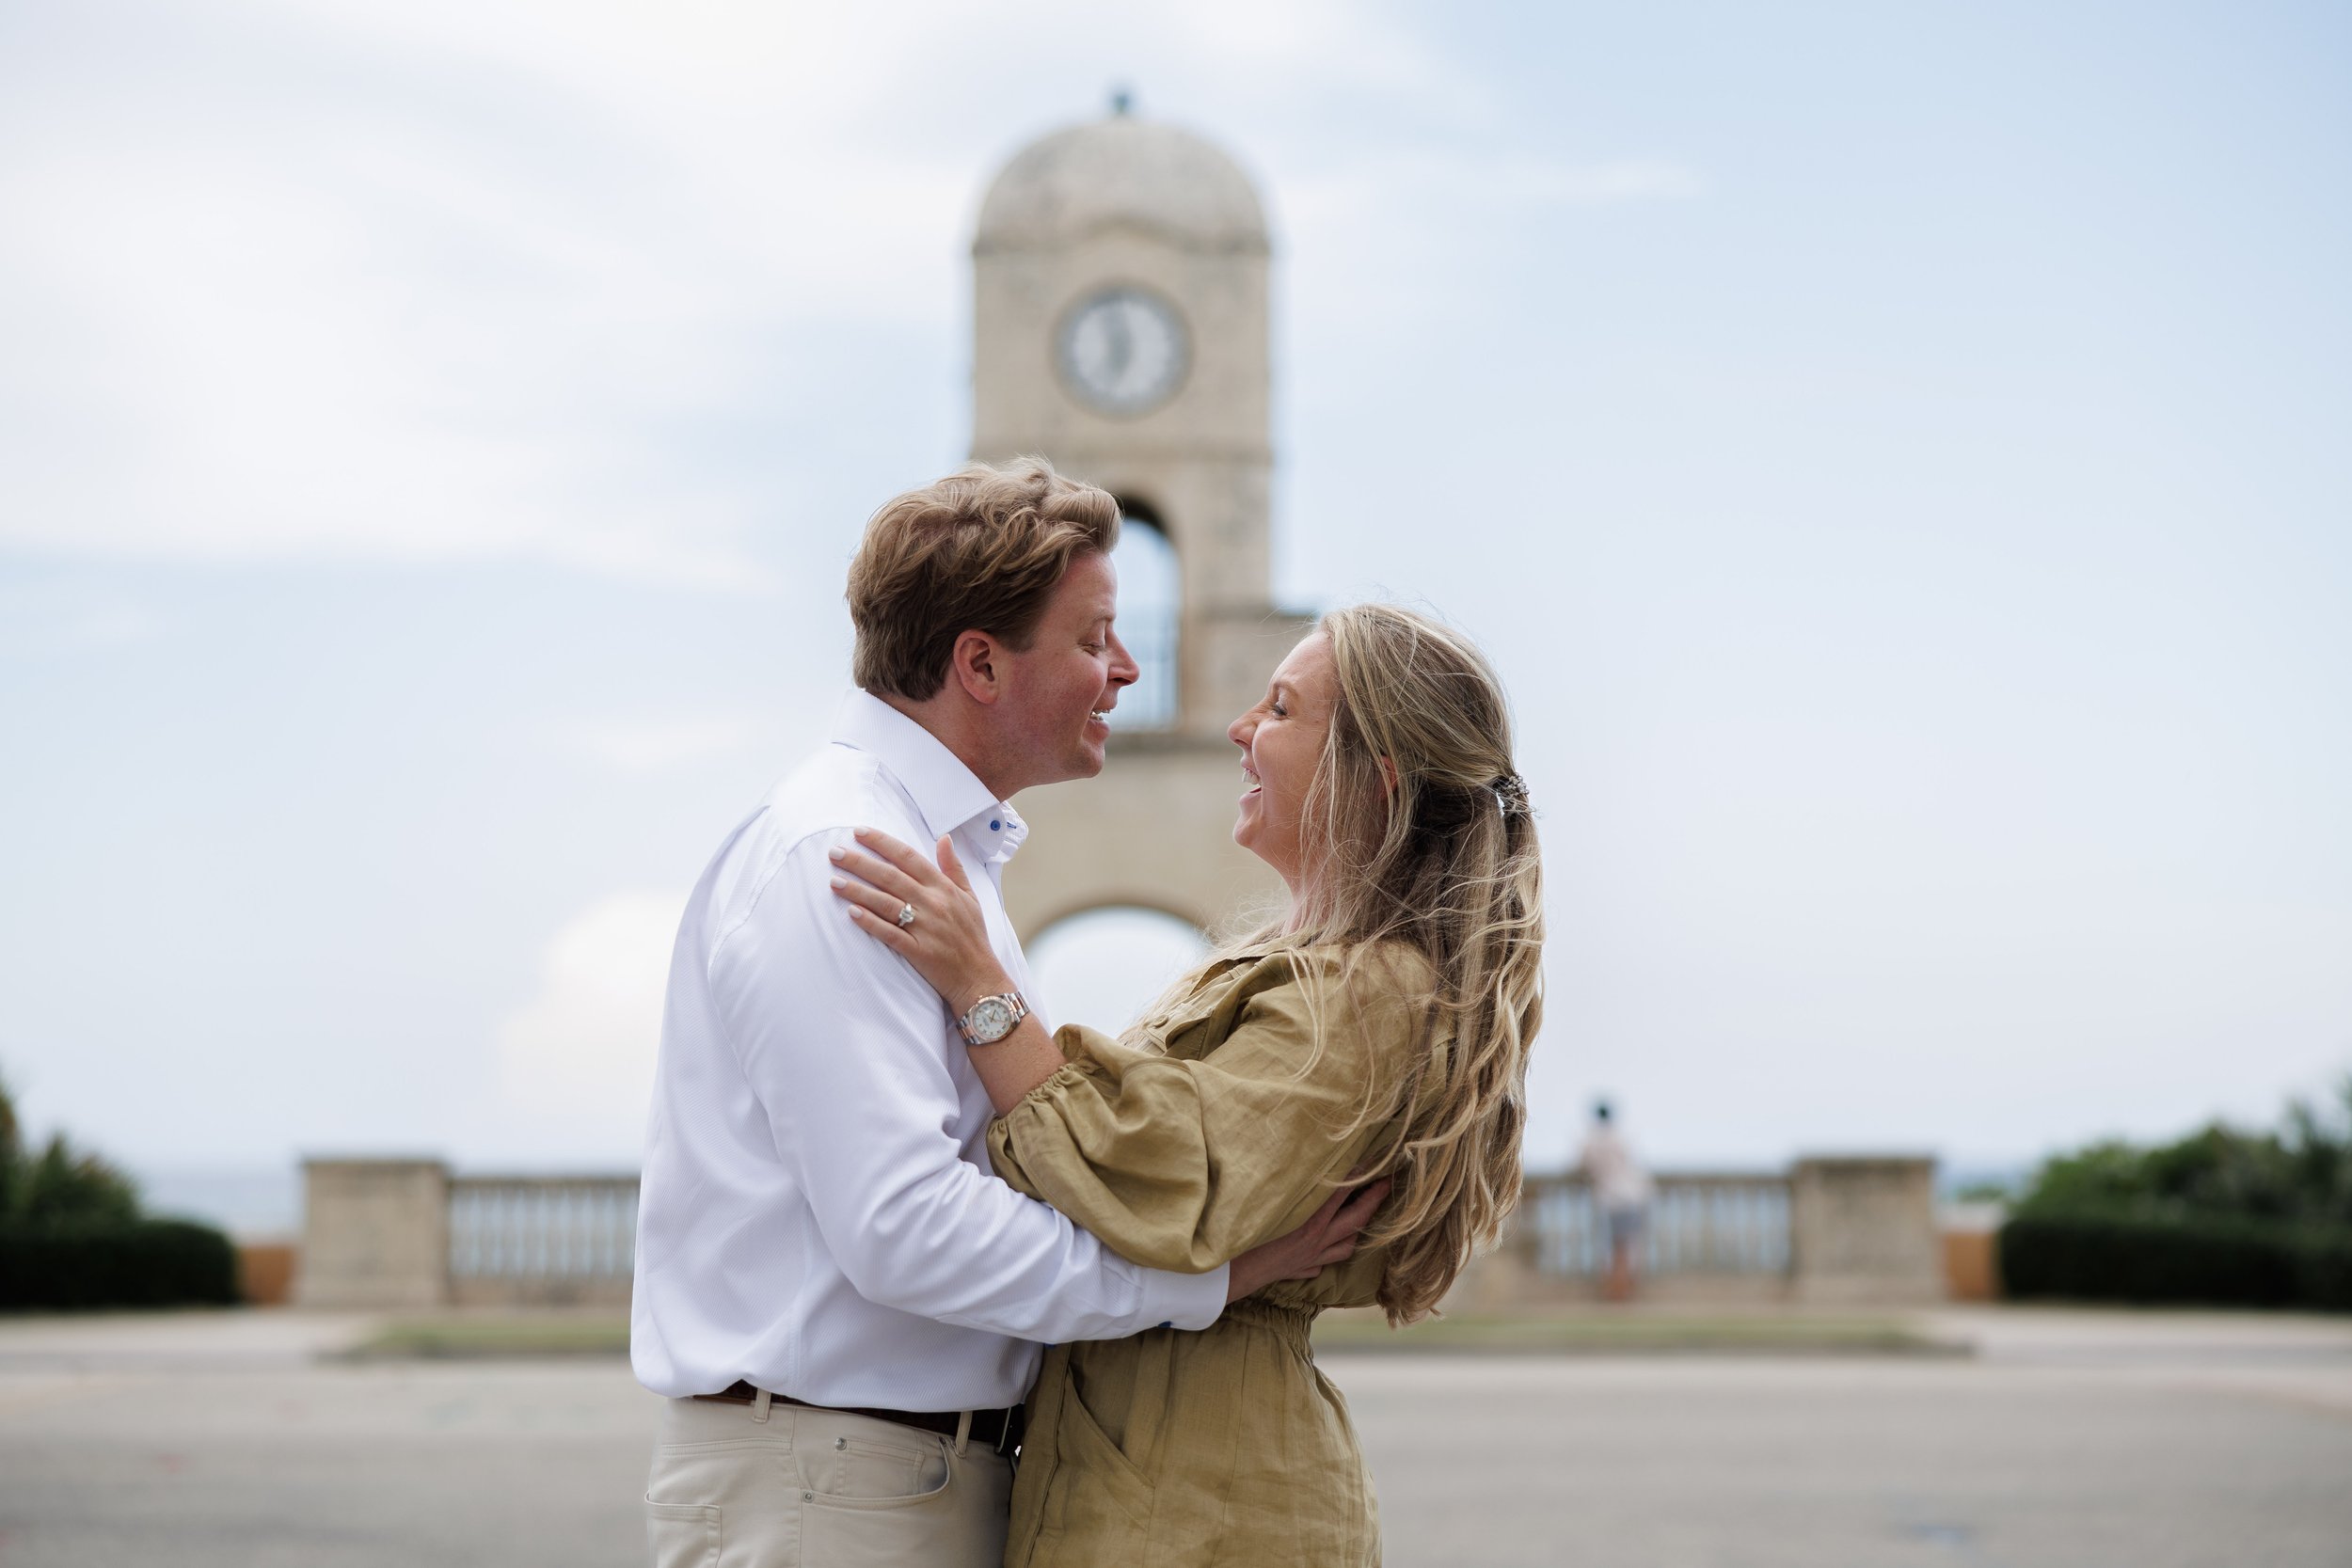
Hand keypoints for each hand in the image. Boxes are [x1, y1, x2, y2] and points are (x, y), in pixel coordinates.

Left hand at [830, 828, 1007, 1012]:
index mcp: (944, 887)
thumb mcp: (969, 897)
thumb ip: (953, 867)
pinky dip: (871, 922)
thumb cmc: (972, 936)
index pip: (908, 857)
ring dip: (858, 891)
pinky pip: (890, 933)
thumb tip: (944, 838)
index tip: (859, 832)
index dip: (882, 843)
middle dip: (860, 862)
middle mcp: (933, 903)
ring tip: (834, 881)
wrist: (980, 977)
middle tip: (834, 853)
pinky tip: (851, 913)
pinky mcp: (918, 951)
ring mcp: (925, 927)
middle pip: (890, 876)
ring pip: (886, 903)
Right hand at [1224, 1179, 1390, 1302]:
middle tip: (1388, 1183)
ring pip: (1345, 1247)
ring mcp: (1309, 1259)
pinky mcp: (1297, 1271)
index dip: (1358, 1175)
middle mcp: (1316, 1241)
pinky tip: (1325, 1248)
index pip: (1342, 1193)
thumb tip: (1299, 1164)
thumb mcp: (1266, 1204)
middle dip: (1374, 1200)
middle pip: (1355, 1220)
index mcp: (1309, 1222)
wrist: (1227, 1275)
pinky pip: (1320, 1265)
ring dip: (1355, 1231)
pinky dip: (1327, 1255)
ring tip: (1361, 1216)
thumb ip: (1287, 1185)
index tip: (1372, 1161)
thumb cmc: (1242, 1235)